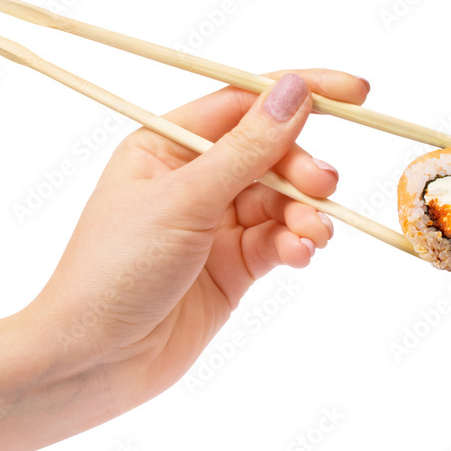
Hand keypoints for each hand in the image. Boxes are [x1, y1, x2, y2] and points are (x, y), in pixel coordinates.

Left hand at [26, 69, 369, 411]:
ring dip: (304, 213)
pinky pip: (276, 241)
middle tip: (323, 186)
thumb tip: (294, 91)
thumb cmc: (114, 269)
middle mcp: (190, 179)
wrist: (94, 359)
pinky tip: (300, 254)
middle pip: (268, 152)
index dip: (297, 93)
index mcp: (164, 146)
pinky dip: (295, 243)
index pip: (241, 102)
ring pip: (279, 200)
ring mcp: (212, 225)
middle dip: (301, 167)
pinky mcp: (231, 267)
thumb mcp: (182, 201)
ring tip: (312, 234)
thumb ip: (245, 150)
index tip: (356, 93)